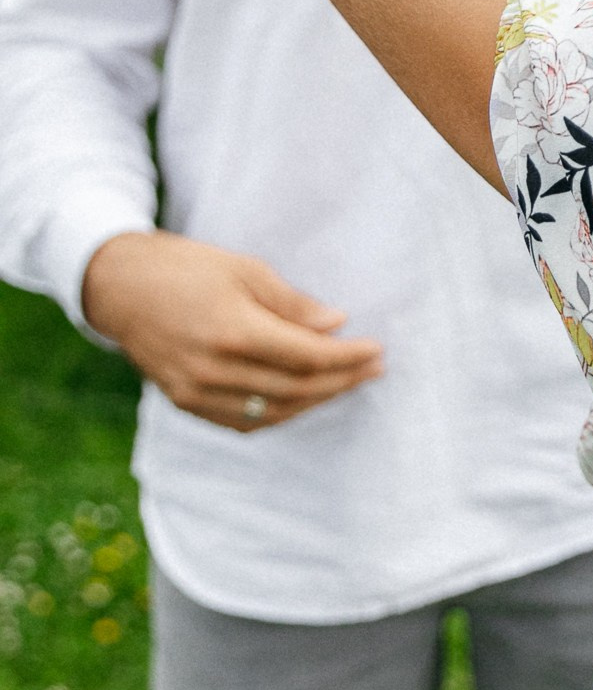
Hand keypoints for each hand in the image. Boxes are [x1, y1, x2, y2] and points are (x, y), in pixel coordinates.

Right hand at [81, 231, 384, 433]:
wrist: (120, 288)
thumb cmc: (186, 268)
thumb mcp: (245, 270)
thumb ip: (292, 304)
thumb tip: (337, 324)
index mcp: (234, 332)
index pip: (307, 358)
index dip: (347, 358)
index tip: (376, 351)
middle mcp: (215, 370)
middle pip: (297, 388)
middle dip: (342, 381)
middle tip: (374, 369)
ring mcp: (197, 392)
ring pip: (274, 412)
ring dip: (316, 401)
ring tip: (346, 383)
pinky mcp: (185, 402)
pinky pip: (245, 421)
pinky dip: (280, 414)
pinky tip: (303, 399)